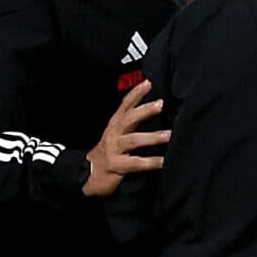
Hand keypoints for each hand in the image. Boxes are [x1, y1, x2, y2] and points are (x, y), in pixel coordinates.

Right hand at [82, 81, 168, 196]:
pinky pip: (135, 163)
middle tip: (161, 104)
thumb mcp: (116, 134)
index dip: (136, 93)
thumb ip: (130, 122)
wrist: (88, 174)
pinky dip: (150, 162)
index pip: (125, 104)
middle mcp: (114, 134)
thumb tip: (153, 110)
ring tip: (168, 135)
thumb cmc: (108, 152)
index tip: (149, 82)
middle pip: (130, 119)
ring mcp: (113, 149)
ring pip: (134, 140)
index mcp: (115, 124)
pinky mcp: (116, 165)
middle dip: (145, 110)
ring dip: (152, 137)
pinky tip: (163, 161)